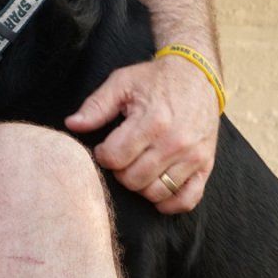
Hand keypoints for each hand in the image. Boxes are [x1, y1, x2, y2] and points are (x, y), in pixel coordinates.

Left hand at [66, 54, 219, 213]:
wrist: (198, 74)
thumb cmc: (156, 80)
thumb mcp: (122, 83)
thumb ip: (96, 106)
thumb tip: (72, 125)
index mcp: (152, 121)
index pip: (115, 158)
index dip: (103, 155)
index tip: (106, 146)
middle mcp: (174, 142)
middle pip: (133, 179)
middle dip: (120, 171)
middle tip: (122, 157)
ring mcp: (192, 156)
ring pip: (155, 192)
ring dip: (140, 185)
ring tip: (138, 167)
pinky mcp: (206, 165)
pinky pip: (186, 200)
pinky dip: (169, 203)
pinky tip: (157, 189)